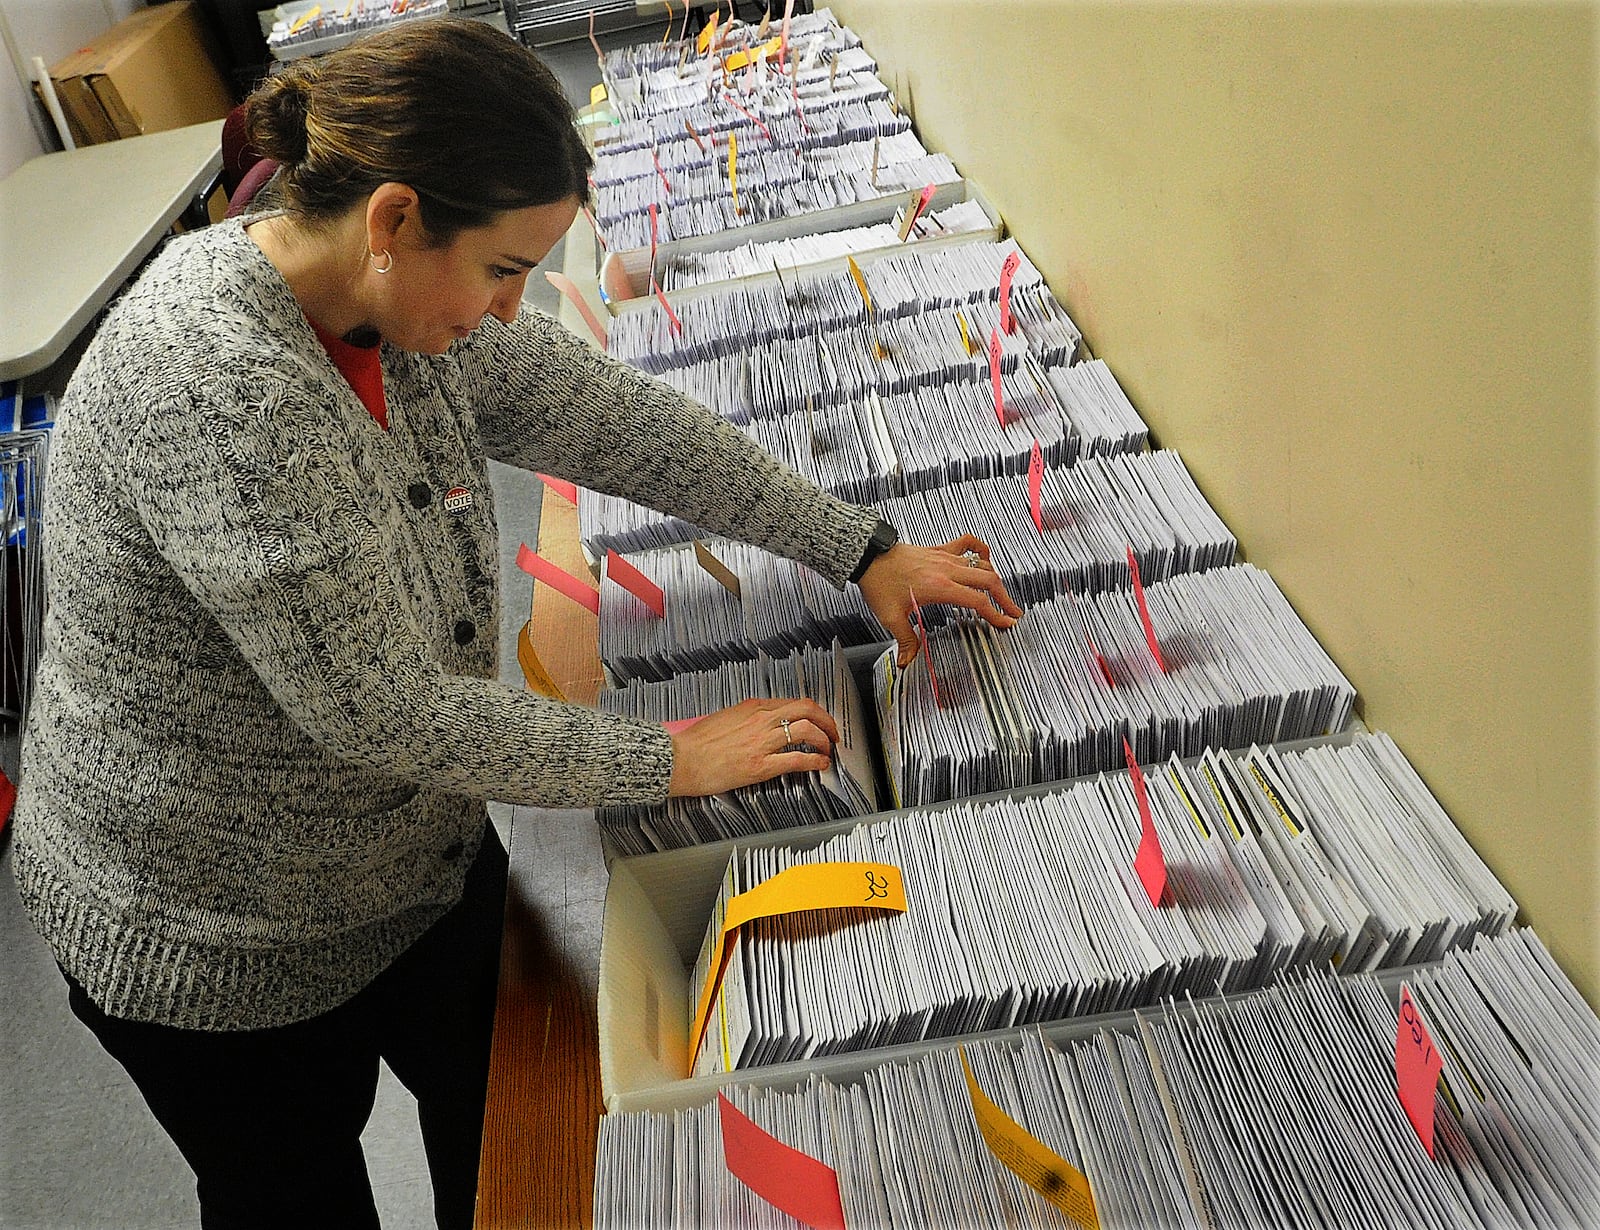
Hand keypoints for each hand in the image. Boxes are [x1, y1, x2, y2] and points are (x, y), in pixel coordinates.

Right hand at [666, 697, 840, 796]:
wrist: (679, 759)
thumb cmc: (695, 743)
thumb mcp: (724, 718)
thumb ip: (747, 718)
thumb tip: (763, 725)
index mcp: (752, 707)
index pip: (792, 703)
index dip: (812, 712)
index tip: (818, 720)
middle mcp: (761, 719)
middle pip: (807, 709)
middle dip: (827, 720)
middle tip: (832, 732)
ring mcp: (762, 741)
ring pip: (807, 730)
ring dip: (824, 740)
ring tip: (828, 749)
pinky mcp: (761, 764)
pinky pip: (798, 758)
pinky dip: (815, 760)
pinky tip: (820, 764)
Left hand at [857, 535, 1022, 666]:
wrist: (868, 556)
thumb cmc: (878, 581)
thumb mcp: (891, 616)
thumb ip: (905, 639)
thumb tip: (908, 660)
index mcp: (939, 587)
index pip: (977, 601)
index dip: (995, 614)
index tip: (1006, 623)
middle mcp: (946, 569)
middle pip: (988, 580)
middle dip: (1005, 598)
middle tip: (1014, 612)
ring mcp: (945, 557)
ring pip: (981, 564)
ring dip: (995, 579)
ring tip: (1002, 594)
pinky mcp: (940, 550)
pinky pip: (967, 543)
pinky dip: (980, 550)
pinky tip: (984, 558)